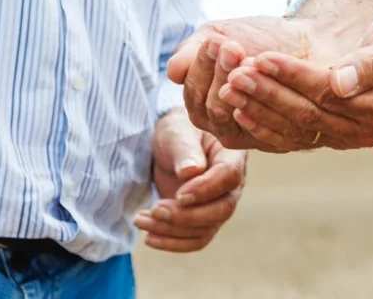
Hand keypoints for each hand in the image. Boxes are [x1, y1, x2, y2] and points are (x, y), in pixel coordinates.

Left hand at [134, 108, 245, 253]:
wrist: (172, 143)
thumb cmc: (178, 131)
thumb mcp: (178, 132)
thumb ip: (185, 149)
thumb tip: (190, 172)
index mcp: (232, 156)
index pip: (228, 176)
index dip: (205, 189)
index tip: (179, 195)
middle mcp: (231, 185)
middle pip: (221, 210)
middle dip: (186, 216)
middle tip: (155, 209)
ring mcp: (219, 204)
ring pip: (205, 229)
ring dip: (172, 230)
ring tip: (140, 220)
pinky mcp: (203, 220)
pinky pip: (195, 239)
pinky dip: (172, 242)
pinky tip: (149, 237)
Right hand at [167, 16, 338, 150]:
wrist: (304, 39)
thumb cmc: (256, 38)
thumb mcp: (219, 36)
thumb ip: (193, 51)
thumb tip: (173, 72)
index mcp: (202, 103)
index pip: (194, 92)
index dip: (202, 66)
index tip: (216, 41)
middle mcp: (223, 125)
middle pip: (214, 108)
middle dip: (222, 74)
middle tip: (234, 48)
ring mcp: (251, 135)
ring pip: (240, 115)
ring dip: (245, 85)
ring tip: (250, 58)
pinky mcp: (281, 139)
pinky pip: (272, 127)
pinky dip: (270, 99)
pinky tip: (270, 75)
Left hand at [216, 11, 372, 151]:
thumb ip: (370, 63)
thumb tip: (339, 83)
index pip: (328, 94)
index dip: (293, 76)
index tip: (261, 58)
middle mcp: (366, 132)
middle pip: (308, 114)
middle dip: (268, 93)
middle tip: (234, 75)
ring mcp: (349, 138)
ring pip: (296, 127)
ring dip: (260, 108)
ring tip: (230, 87)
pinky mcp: (333, 135)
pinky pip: (295, 135)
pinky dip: (266, 125)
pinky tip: (240, 111)